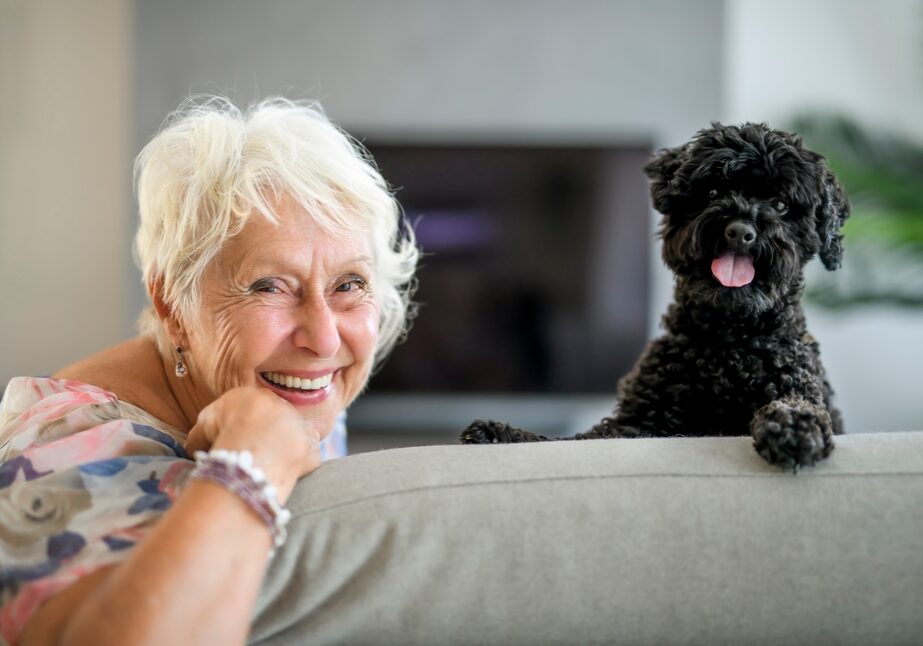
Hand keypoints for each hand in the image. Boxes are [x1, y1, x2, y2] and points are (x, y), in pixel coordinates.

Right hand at [185, 386, 320, 500]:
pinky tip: (282, 473)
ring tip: (266, 467)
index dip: (237, 429)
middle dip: (262, 437)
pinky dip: (296, 464)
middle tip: (250, 457)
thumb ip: (201, 434)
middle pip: (270, 421)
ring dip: (281, 449)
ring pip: (290, 436)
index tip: (233, 445)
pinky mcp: (311, 444)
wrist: (257, 445)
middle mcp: (281, 404)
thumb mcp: (202, 427)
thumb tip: (195, 449)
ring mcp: (299, 423)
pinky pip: (305, 455)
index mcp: (254, 395)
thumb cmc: (227, 432)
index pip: (246, 410)